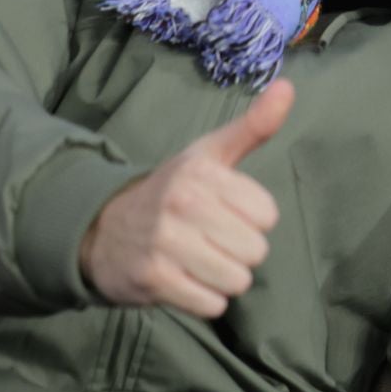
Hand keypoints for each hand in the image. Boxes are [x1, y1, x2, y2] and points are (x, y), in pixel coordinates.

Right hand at [79, 80, 289, 318]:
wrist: (101, 229)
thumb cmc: (172, 191)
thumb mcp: (209, 154)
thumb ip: (253, 126)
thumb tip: (289, 87)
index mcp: (201, 172)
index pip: (267, 214)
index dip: (253, 219)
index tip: (227, 212)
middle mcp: (181, 203)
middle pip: (255, 251)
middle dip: (240, 252)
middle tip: (211, 241)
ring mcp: (164, 243)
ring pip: (236, 280)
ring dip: (224, 279)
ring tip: (200, 261)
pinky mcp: (153, 280)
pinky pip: (211, 305)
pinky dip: (205, 300)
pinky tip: (186, 281)